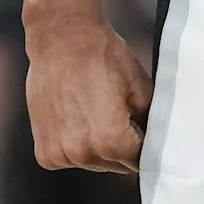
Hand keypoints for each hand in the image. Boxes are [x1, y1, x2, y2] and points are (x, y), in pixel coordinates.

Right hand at [23, 10, 150, 172]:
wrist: (62, 38)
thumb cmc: (103, 56)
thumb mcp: (141, 87)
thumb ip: (151, 123)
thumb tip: (158, 143)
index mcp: (112, 141)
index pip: (140, 161)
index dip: (144, 144)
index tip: (140, 128)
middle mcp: (84, 154)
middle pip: (117, 165)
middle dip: (122, 146)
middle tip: (115, 112)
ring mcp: (61, 155)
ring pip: (93, 163)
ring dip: (97, 146)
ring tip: (93, 110)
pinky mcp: (45, 153)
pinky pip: (70, 158)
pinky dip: (76, 144)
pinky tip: (76, 116)